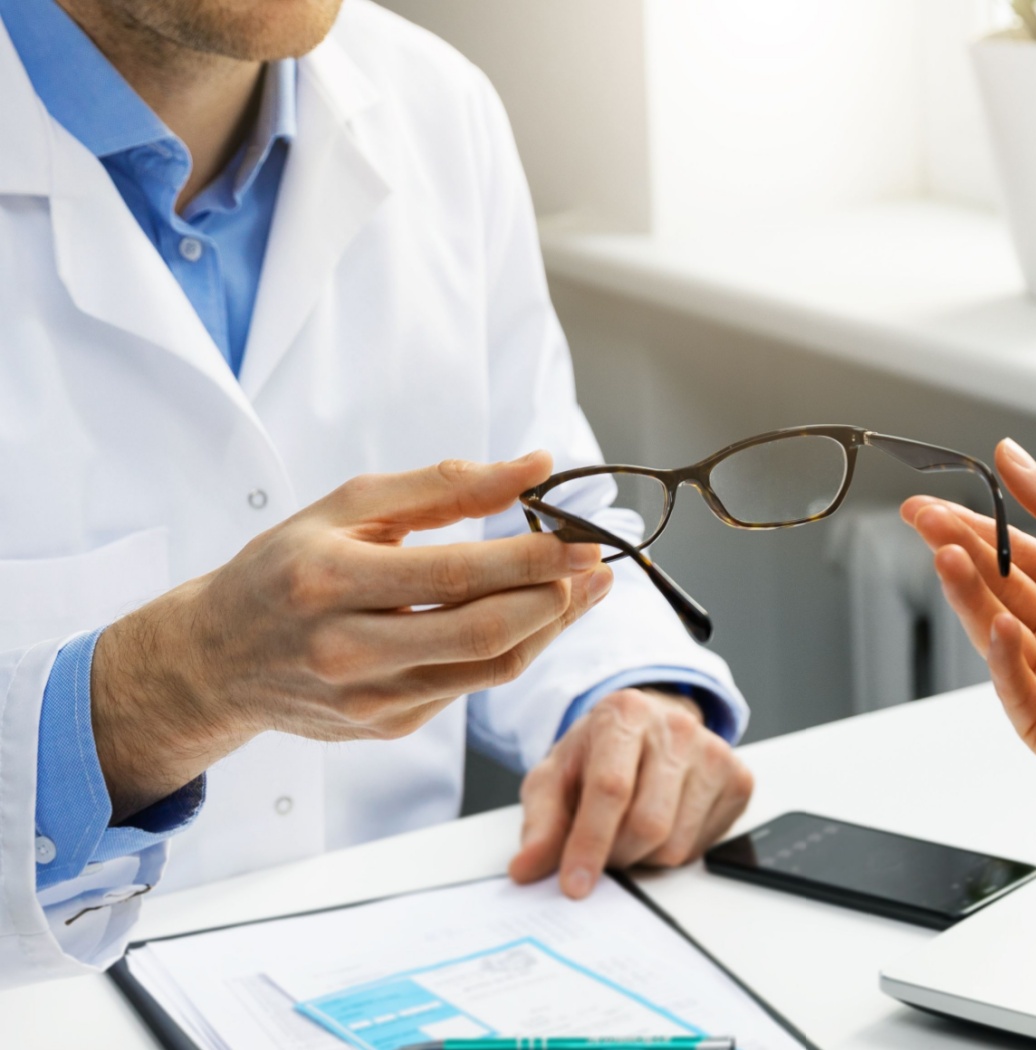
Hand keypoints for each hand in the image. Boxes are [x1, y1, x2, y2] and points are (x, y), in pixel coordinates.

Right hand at [92, 453, 611, 819]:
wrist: (214, 659)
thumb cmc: (285, 567)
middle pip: (485, 634)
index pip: (458, 575)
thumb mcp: (347, 507)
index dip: (535, 559)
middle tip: (599, 564)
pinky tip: (535, 617)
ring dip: (552, 628)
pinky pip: (472, 690)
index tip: (584, 536)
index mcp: (330, 581)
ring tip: (585, 589)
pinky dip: (514, 651)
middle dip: (558, 598)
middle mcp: (347, 650)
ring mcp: (368, 701)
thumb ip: (444, 485)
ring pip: (490, 671)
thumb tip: (534, 466)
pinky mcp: (386, 729)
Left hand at [509, 688, 753, 897]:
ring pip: (676, 843)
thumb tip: (527, 867)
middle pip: (648, 823)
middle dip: (617, 854)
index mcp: (624, 714)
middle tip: (602, 850)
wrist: (644, 731)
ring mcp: (714, 752)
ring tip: (629, 832)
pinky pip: (704, 846)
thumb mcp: (555, 778)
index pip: (610, 787)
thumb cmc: (597, 755)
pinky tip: (663, 825)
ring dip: (644, 857)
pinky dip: (674, 853)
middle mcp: (676, 727)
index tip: (574, 884)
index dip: (590, 843)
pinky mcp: (738, 779)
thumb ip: (540, 823)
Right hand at [902, 439, 1035, 853]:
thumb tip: (1010, 454)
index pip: (1010, 553)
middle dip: (956, 553)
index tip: (926, 506)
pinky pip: (1011, 685)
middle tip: (922, 522)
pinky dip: (1003, 657)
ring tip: (946, 558)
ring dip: (968, 595)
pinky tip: (1004, 627)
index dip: (968, 528)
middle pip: (995, 587)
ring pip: (992, 631)